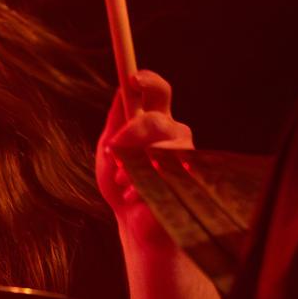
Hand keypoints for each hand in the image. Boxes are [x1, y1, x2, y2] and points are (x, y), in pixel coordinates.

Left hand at [95, 68, 192, 251]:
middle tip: (113, 152)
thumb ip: (115, 122)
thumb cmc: (119, 183)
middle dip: (130, 135)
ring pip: (162, 149)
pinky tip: (133, 196)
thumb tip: (121, 91)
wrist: (131, 220)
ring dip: (133, 166)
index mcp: (154, 122)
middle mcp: (174, 134)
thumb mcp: (108, 150)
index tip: (134, 78)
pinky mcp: (189, 180)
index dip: (150, 82)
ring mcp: (185, 156)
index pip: (159, 94)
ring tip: (121, 180)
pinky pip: (166, 176)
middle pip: (158, 120)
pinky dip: (141, 186)